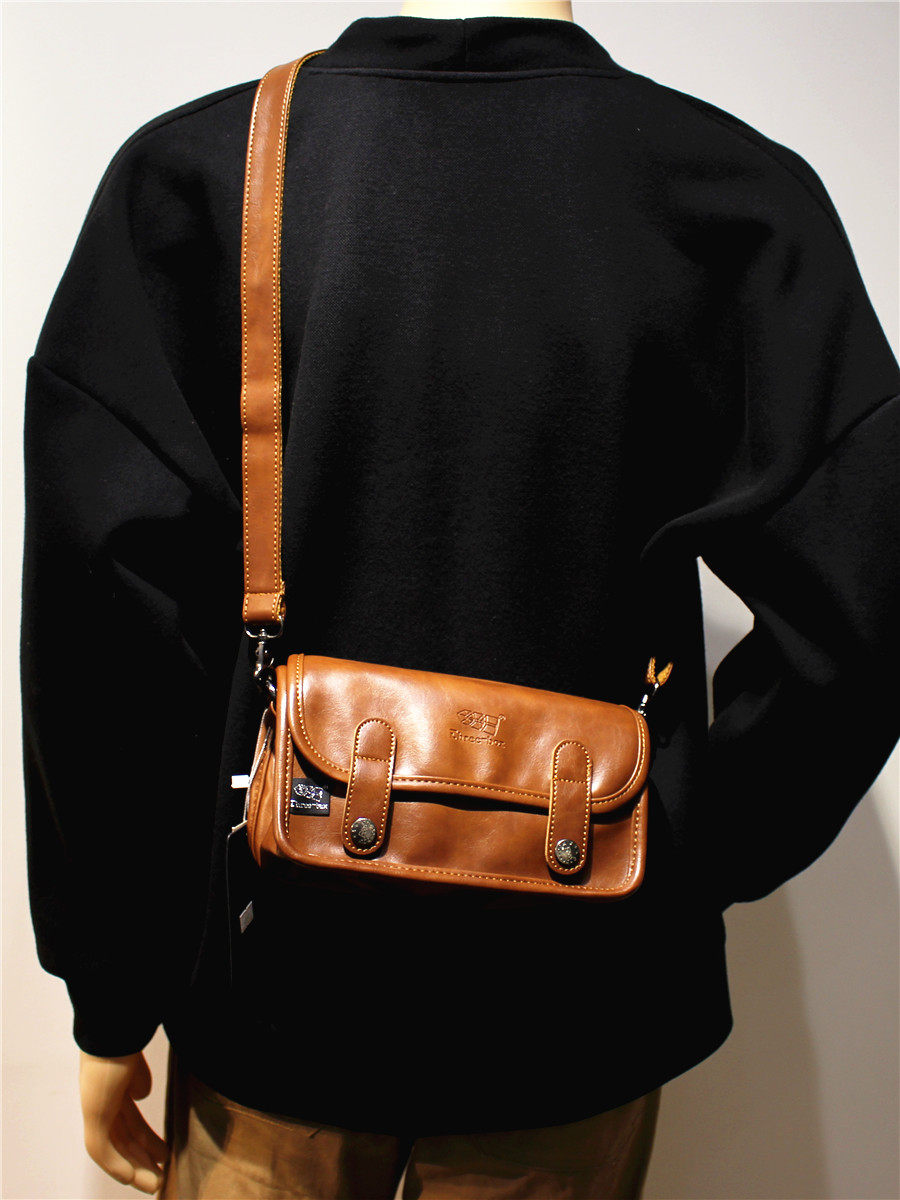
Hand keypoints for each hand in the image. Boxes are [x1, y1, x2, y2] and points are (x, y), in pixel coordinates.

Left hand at [79, 1049, 168, 1193]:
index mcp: (112, 1088)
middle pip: (124, 1138)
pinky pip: (103, 1150)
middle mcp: (102, 1101)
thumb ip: (138, 1078)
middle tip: (161, 1175)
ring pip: (114, 1149)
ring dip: (134, 1169)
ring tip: (154, 1184)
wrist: (114, 1026)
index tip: (163, 1152)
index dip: (146, 1140)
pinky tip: (132, 1179)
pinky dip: (118, 1166)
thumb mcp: (137, 1060)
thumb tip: (142, 1095)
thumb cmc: (128, 1035)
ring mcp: (96, 1109)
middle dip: (143, 1159)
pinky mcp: (94, 1115)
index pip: (129, 1122)